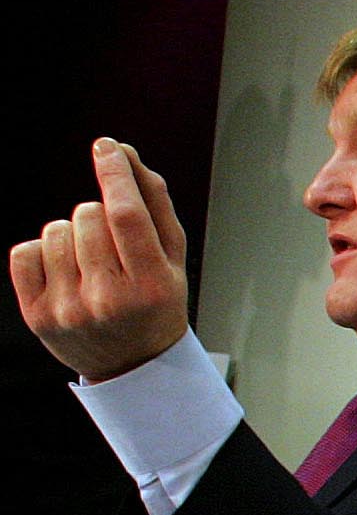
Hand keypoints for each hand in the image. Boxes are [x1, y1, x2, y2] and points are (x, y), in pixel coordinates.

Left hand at [9, 138, 190, 382]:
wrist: (132, 367)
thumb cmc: (157, 305)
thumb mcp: (173, 260)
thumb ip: (155, 205)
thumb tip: (125, 154)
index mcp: (151, 285)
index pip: (127, 215)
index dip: (115, 173)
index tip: (107, 147)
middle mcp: (107, 299)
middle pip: (88, 216)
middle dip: (98, 216)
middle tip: (113, 246)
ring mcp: (68, 309)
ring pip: (55, 230)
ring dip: (72, 235)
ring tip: (90, 262)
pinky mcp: (36, 314)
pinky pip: (25, 251)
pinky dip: (42, 251)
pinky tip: (64, 270)